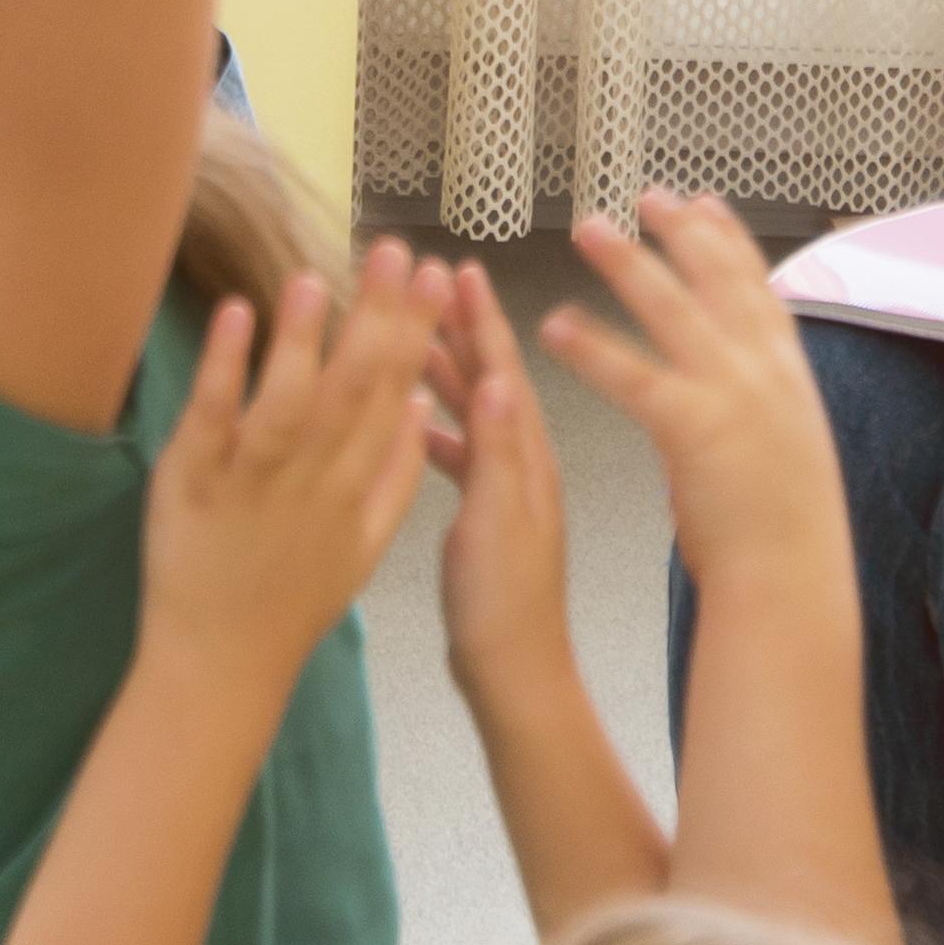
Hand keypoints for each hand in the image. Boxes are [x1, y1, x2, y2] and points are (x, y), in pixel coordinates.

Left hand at [141, 247, 438, 688]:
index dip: (420, 333)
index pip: (397, 395)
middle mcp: (314, 479)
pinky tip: (234, 315)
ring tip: (317, 276)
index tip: (439, 273)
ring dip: (303, 337)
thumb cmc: (294, 600)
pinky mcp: (196, 483)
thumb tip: (420, 406)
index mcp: (356, 488)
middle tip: (397, 248)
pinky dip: (224, 366)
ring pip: (287, 402)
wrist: (223, 661)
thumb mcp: (365, 546)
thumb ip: (397, 477)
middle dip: (378, 314)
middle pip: (353, 387)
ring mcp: (254, 481)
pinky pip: (212, 418)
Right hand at [426, 262, 573, 695]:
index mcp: (527, 459)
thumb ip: (494, 453)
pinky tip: (416, 421)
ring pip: (477, 414)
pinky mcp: (489, 519)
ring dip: (451, 372)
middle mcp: (523, 465)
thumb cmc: (503, 605)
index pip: (504, 370)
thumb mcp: (494, 522)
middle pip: (492, 380)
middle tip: (435, 281)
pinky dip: (442, 427)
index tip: (461, 269)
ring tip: (418, 334)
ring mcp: (508, 492)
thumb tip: (495, 375)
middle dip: (465, 329)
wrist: (516, 675)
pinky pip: (465, 454)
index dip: (481, 319)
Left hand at [539, 192, 846, 609]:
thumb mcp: (789, 450)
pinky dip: (593, 345)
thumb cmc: (783, 533)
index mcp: (788, 375)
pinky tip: (555, 323)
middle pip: (718, 279)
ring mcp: (735, 395)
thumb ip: (761, 408)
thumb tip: (740, 389)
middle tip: (643, 194)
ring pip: (674, 310)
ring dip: (627, 263)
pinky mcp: (696, 429)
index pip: (758, 287)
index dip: (728, 240)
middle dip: (679, 231)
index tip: (703, 202)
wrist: (793, 582)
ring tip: (589, 228)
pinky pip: (635, 375)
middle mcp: (766, 371)